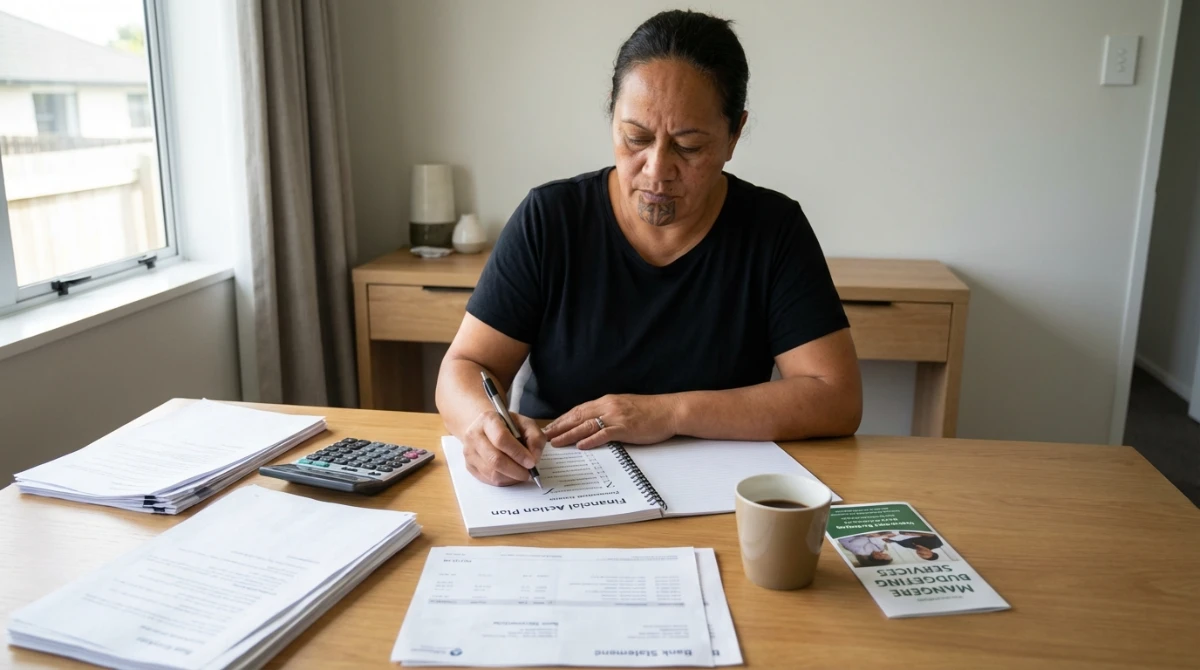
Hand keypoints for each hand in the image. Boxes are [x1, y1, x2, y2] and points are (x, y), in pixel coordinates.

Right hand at [461, 410, 545, 486]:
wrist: (486, 428)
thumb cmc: (508, 426)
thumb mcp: (526, 424)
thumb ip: (535, 438)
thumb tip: (534, 458)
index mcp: (488, 420)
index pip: (501, 439)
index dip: (518, 453)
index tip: (531, 462)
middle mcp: (474, 435)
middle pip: (495, 459)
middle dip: (516, 470)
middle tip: (529, 473)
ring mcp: (469, 452)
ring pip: (492, 473)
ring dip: (511, 477)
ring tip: (521, 474)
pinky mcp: (469, 466)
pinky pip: (488, 479)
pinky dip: (504, 481)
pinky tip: (512, 475)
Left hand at [543, 394, 679, 449]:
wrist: (669, 411)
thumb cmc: (649, 411)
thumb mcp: (624, 407)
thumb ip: (607, 413)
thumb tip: (592, 422)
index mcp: (607, 401)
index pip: (579, 410)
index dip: (562, 419)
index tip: (550, 426)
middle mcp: (608, 406)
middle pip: (578, 416)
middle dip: (559, 426)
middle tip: (544, 435)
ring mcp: (616, 417)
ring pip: (586, 425)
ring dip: (568, 434)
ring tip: (555, 442)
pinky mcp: (625, 428)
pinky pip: (604, 434)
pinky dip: (591, 440)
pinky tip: (580, 445)